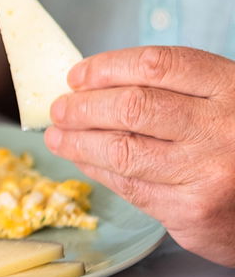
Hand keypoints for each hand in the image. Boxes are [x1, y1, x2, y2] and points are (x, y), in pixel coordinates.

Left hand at [46, 46, 234, 266]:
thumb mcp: (224, 103)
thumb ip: (173, 92)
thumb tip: (93, 88)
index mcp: (232, 88)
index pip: (157, 65)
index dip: (107, 67)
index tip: (77, 76)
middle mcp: (221, 128)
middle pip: (132, 107)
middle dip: (83, 107)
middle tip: (60, 109)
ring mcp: (206, 172)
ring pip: (122, 150)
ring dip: (78, 142)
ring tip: (58, 137)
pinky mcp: (191, 210)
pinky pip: (128, 186)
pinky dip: (97, 170)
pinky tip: (83, 160)